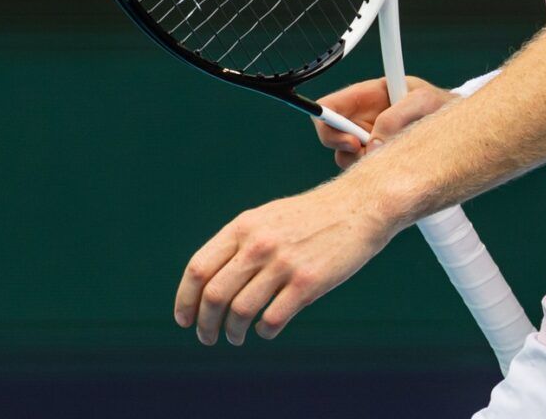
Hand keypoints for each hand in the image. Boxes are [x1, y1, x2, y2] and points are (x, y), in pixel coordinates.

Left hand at [173, 177, 399, 345]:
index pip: (198, 269)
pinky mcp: (307, 282)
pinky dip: (263, 332)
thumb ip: (240, 243)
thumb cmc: (312, 217)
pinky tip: (266, 330)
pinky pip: (272, 319)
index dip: (185, 300)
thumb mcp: (268, 218)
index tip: (185, 319)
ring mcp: (283, 263)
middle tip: (208, 337)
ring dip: (232, 333)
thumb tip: (208, 282)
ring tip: (236, 338)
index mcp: (244, 226)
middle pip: (214, 295)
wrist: (360, 206)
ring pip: (240, 312)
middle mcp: (259, 244)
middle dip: (205, 324)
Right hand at [312, 76, 453, 169]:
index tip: (348, 140)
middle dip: (344, 148)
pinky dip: (373, 173)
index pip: (332, 104)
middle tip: (368, 154)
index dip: (328, 121)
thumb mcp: (426, 101)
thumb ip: (397, 116)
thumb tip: (373, 144)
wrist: (463, 132)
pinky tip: (395, 165)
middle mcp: (365, 119)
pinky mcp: (379, 159)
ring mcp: (370, 140)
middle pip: (331, 135)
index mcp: (369, 96)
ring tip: (393, 155)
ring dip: (362, 163)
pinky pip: (363, 170)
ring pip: (345, 158)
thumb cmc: (444, 107)